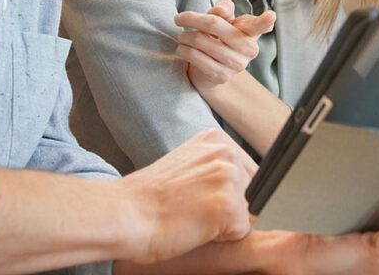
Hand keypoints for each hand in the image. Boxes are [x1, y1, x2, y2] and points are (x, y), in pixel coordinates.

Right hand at [113, 129, 256, 263]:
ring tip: (194, 218)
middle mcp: (226, 152)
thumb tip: (246, 185)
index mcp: (216, 139)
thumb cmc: (148, 198)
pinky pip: (242, 233)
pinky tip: (196, 229)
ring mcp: (229, 177)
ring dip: (226, 223)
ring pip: (250, 213)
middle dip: (232, 207)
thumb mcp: (187, 167)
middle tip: (194, 210)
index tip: (201, 198)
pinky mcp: (229, 205)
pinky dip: (222, 239)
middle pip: (254, 192)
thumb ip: (215, 168)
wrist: (125, 214)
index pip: (248, 173)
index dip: (228, 193)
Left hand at [174, 0, 275, 90]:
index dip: (265, 21)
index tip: (271, 15)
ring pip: (201, 40)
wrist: (211, 70)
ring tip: (182, 36)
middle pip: (213, 24)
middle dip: (192, 19)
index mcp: (250, 31)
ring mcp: (237, 64)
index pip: (260, 25)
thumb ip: (222, 9)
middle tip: (178, 19)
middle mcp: (248, 49)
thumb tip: (220, 12)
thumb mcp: (222, 19)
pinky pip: (196, 57)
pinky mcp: (222, 76)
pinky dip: (184, 50)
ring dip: (184, 36)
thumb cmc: (218, 37)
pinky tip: (182, 49)